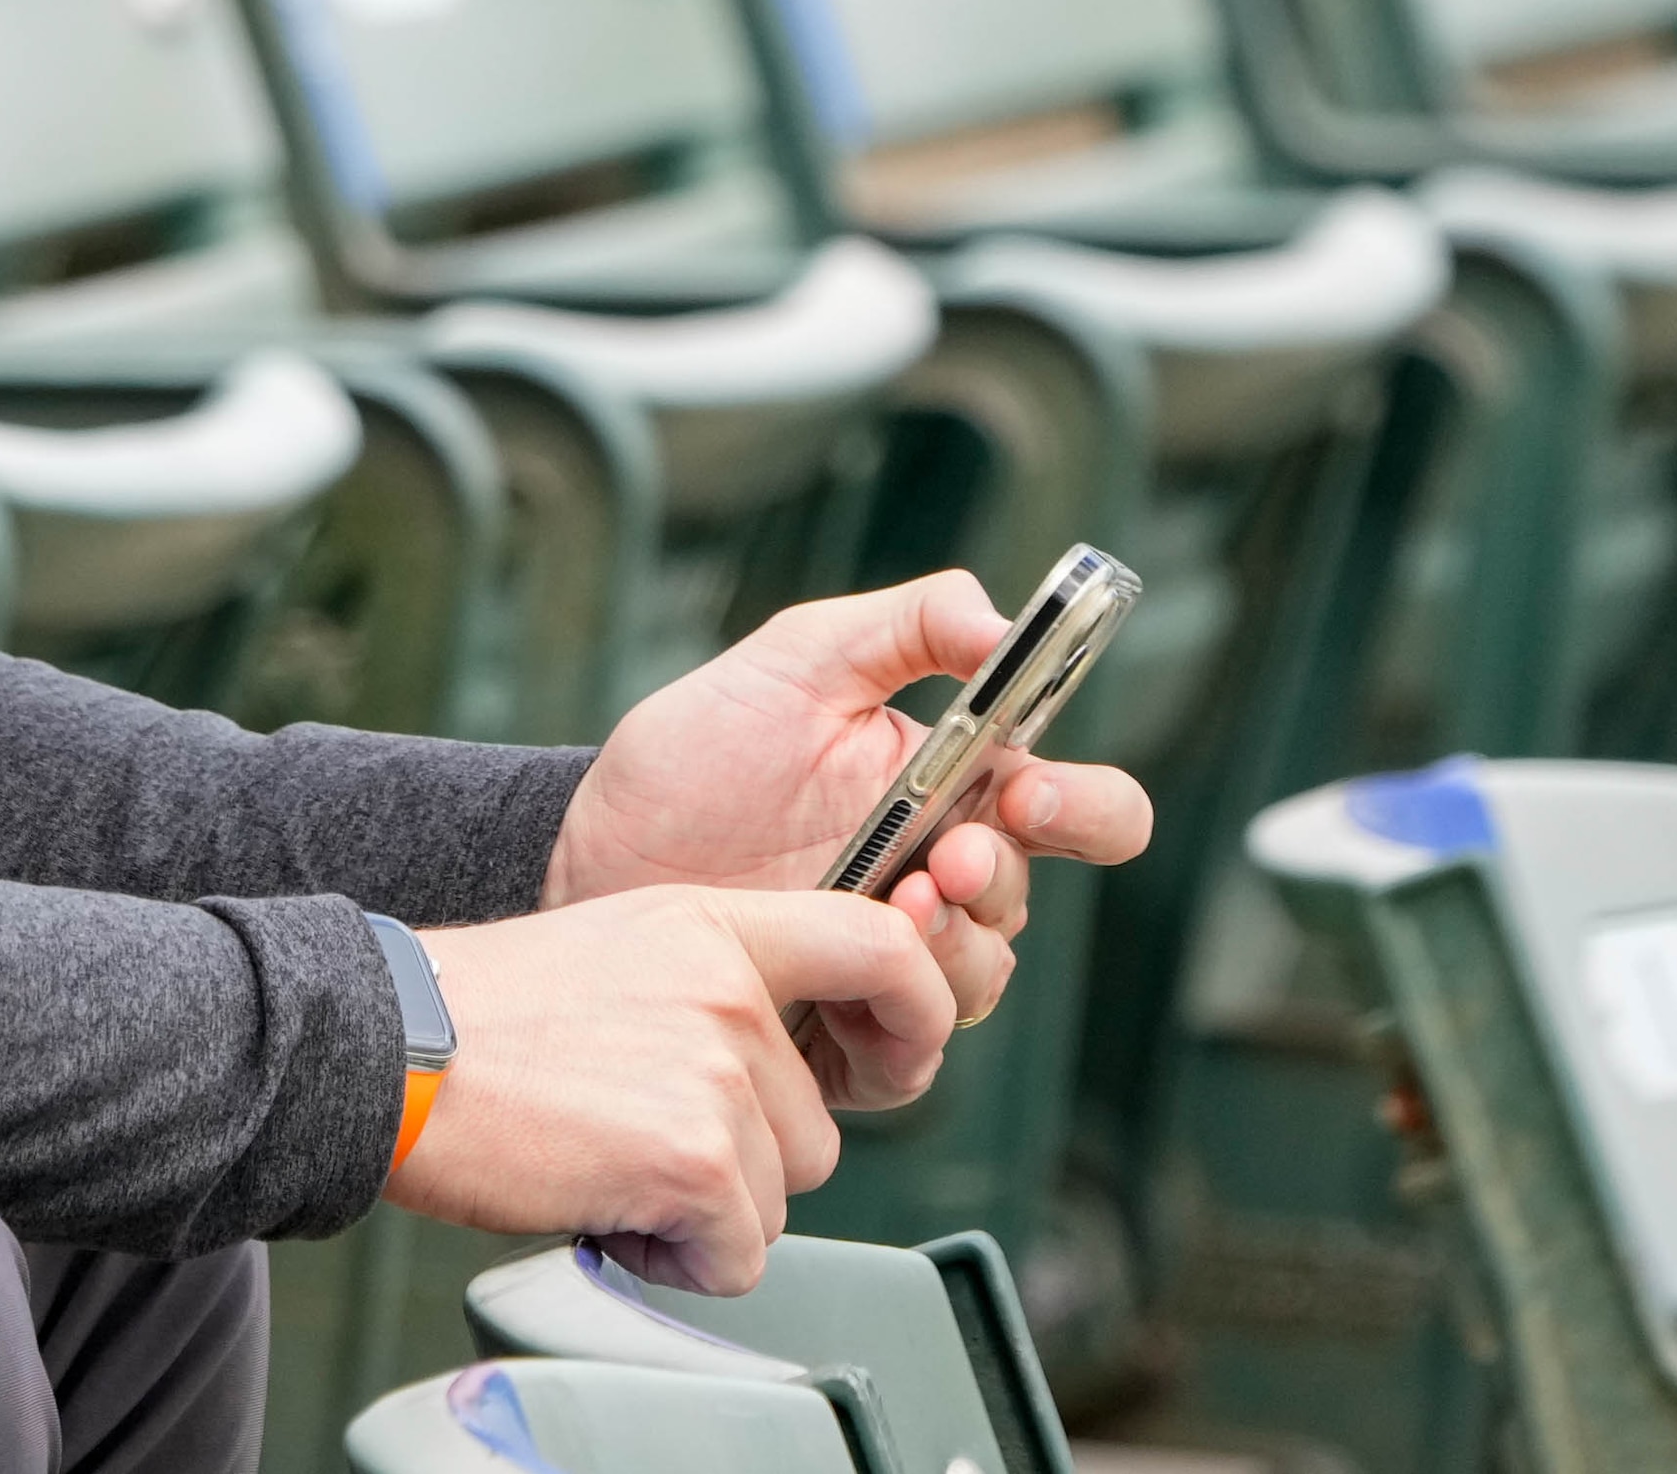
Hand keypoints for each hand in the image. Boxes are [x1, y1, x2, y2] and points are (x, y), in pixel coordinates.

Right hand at [379, 887, 952, 1292]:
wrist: (382, 1050)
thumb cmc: (470, 1018)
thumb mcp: (609, 951)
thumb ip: (700, 988)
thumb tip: (755, 1073)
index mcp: (710, 924)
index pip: (876, 945)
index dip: (913, 1010)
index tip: (899, 1053)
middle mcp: (730, 989)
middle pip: (811, 1125)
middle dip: (733, 1160)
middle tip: (628, 1135)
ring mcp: (721, 1071)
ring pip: (777, 1195)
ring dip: (701, 1211)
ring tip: (603, 1164)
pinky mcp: (700, 1157)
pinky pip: (737, 1256)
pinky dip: (672, 1260)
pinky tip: (601, 1207)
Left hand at [540, 573, 1154, 1105]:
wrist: (590, 839)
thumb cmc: (697, 751)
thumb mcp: (796, 659)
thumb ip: (908, 624)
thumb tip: (1002, 621)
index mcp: (953, 792)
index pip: (1079, 811)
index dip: (1085, 808)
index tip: (1027, 794)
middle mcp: (938, 881)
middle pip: (1025, 900)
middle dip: (994, 878)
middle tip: (939, 858)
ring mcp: (893, 959)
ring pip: (979, 979)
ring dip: (951, 949)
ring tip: (887, 908)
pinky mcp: (843, 1028)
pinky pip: (908, 1054)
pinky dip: (896, 1024)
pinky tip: (847, 987)